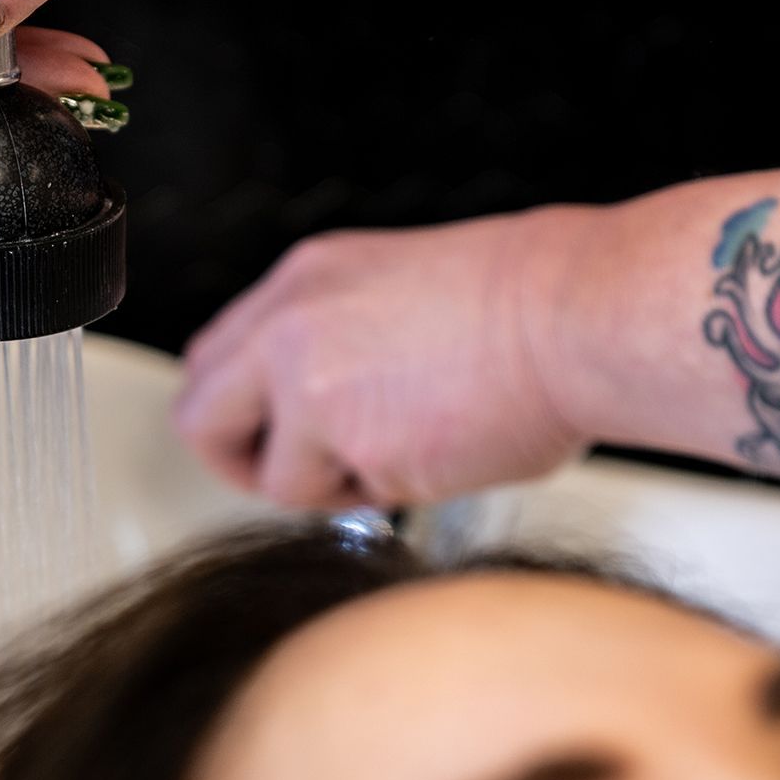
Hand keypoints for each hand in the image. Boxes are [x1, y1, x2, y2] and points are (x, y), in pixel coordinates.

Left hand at [174, 208, 595, 507]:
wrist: (579, 315)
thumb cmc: (529, 308)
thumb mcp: (401, 293)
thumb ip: (337, 342)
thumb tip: (315, 411)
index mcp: (306, 280)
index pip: (216, 358)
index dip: (238, 412)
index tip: (269, 438)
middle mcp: (290, 323)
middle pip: (200, 416)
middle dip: (242, 463)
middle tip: (296, 478)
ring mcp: (310, 381)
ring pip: (275, 476)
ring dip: (332, 485)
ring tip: (407, 452)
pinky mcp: (345, 437)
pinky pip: (339, 499)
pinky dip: (384, 494)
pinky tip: (437, 454)